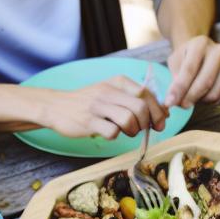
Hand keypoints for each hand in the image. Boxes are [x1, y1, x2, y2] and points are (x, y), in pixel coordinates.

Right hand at [38, 77, 167, 139]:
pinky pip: (112, 132)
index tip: (160, 121)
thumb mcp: (111, 92)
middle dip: (148, 122)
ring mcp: (97, 106)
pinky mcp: (88, 122)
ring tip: (127, 131)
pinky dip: (116, 136)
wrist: (55, 106)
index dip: (158, 110)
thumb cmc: (89, 102)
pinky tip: (111, 133)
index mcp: (118, 82)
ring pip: (128, 119)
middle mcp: (108, 91)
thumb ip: (134, 98)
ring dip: (133, 130)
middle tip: (144, 129)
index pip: (147, 94)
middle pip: (141, 107)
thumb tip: (163, 112)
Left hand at [166, 34, 219, 108]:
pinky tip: (205, 94)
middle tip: (181, 106)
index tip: (170, 102)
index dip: (179, 88)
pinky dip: (212, 101)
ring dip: (201, 100)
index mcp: (201, 43)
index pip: (189, 70)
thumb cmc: (187, 58)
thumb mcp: (176, 62)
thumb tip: (174, 100)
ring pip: (215, 93)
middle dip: (191, 97)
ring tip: (193, 96)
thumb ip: (175, 80)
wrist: (205, 52)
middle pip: (206, 82)